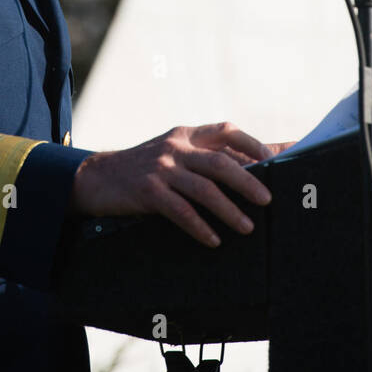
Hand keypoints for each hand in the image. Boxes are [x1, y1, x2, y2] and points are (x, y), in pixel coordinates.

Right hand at [69, 122, 277, 246]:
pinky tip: (214, 240)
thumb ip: (205, 155)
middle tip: (268, 199)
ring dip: (229, 209)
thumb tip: (251, 165)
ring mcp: (161, 169)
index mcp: (186, 135)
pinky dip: (200, 226)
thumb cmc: (145, 167)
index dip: (253, 143)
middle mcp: (175, 147)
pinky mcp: (147, 192)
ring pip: (203, 189)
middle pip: (220, 161)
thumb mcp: (173, 152)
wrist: (96, 177)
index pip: (226, 131)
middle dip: (248, 181)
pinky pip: (180, 211)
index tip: (274, 158)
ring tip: (248, 227)